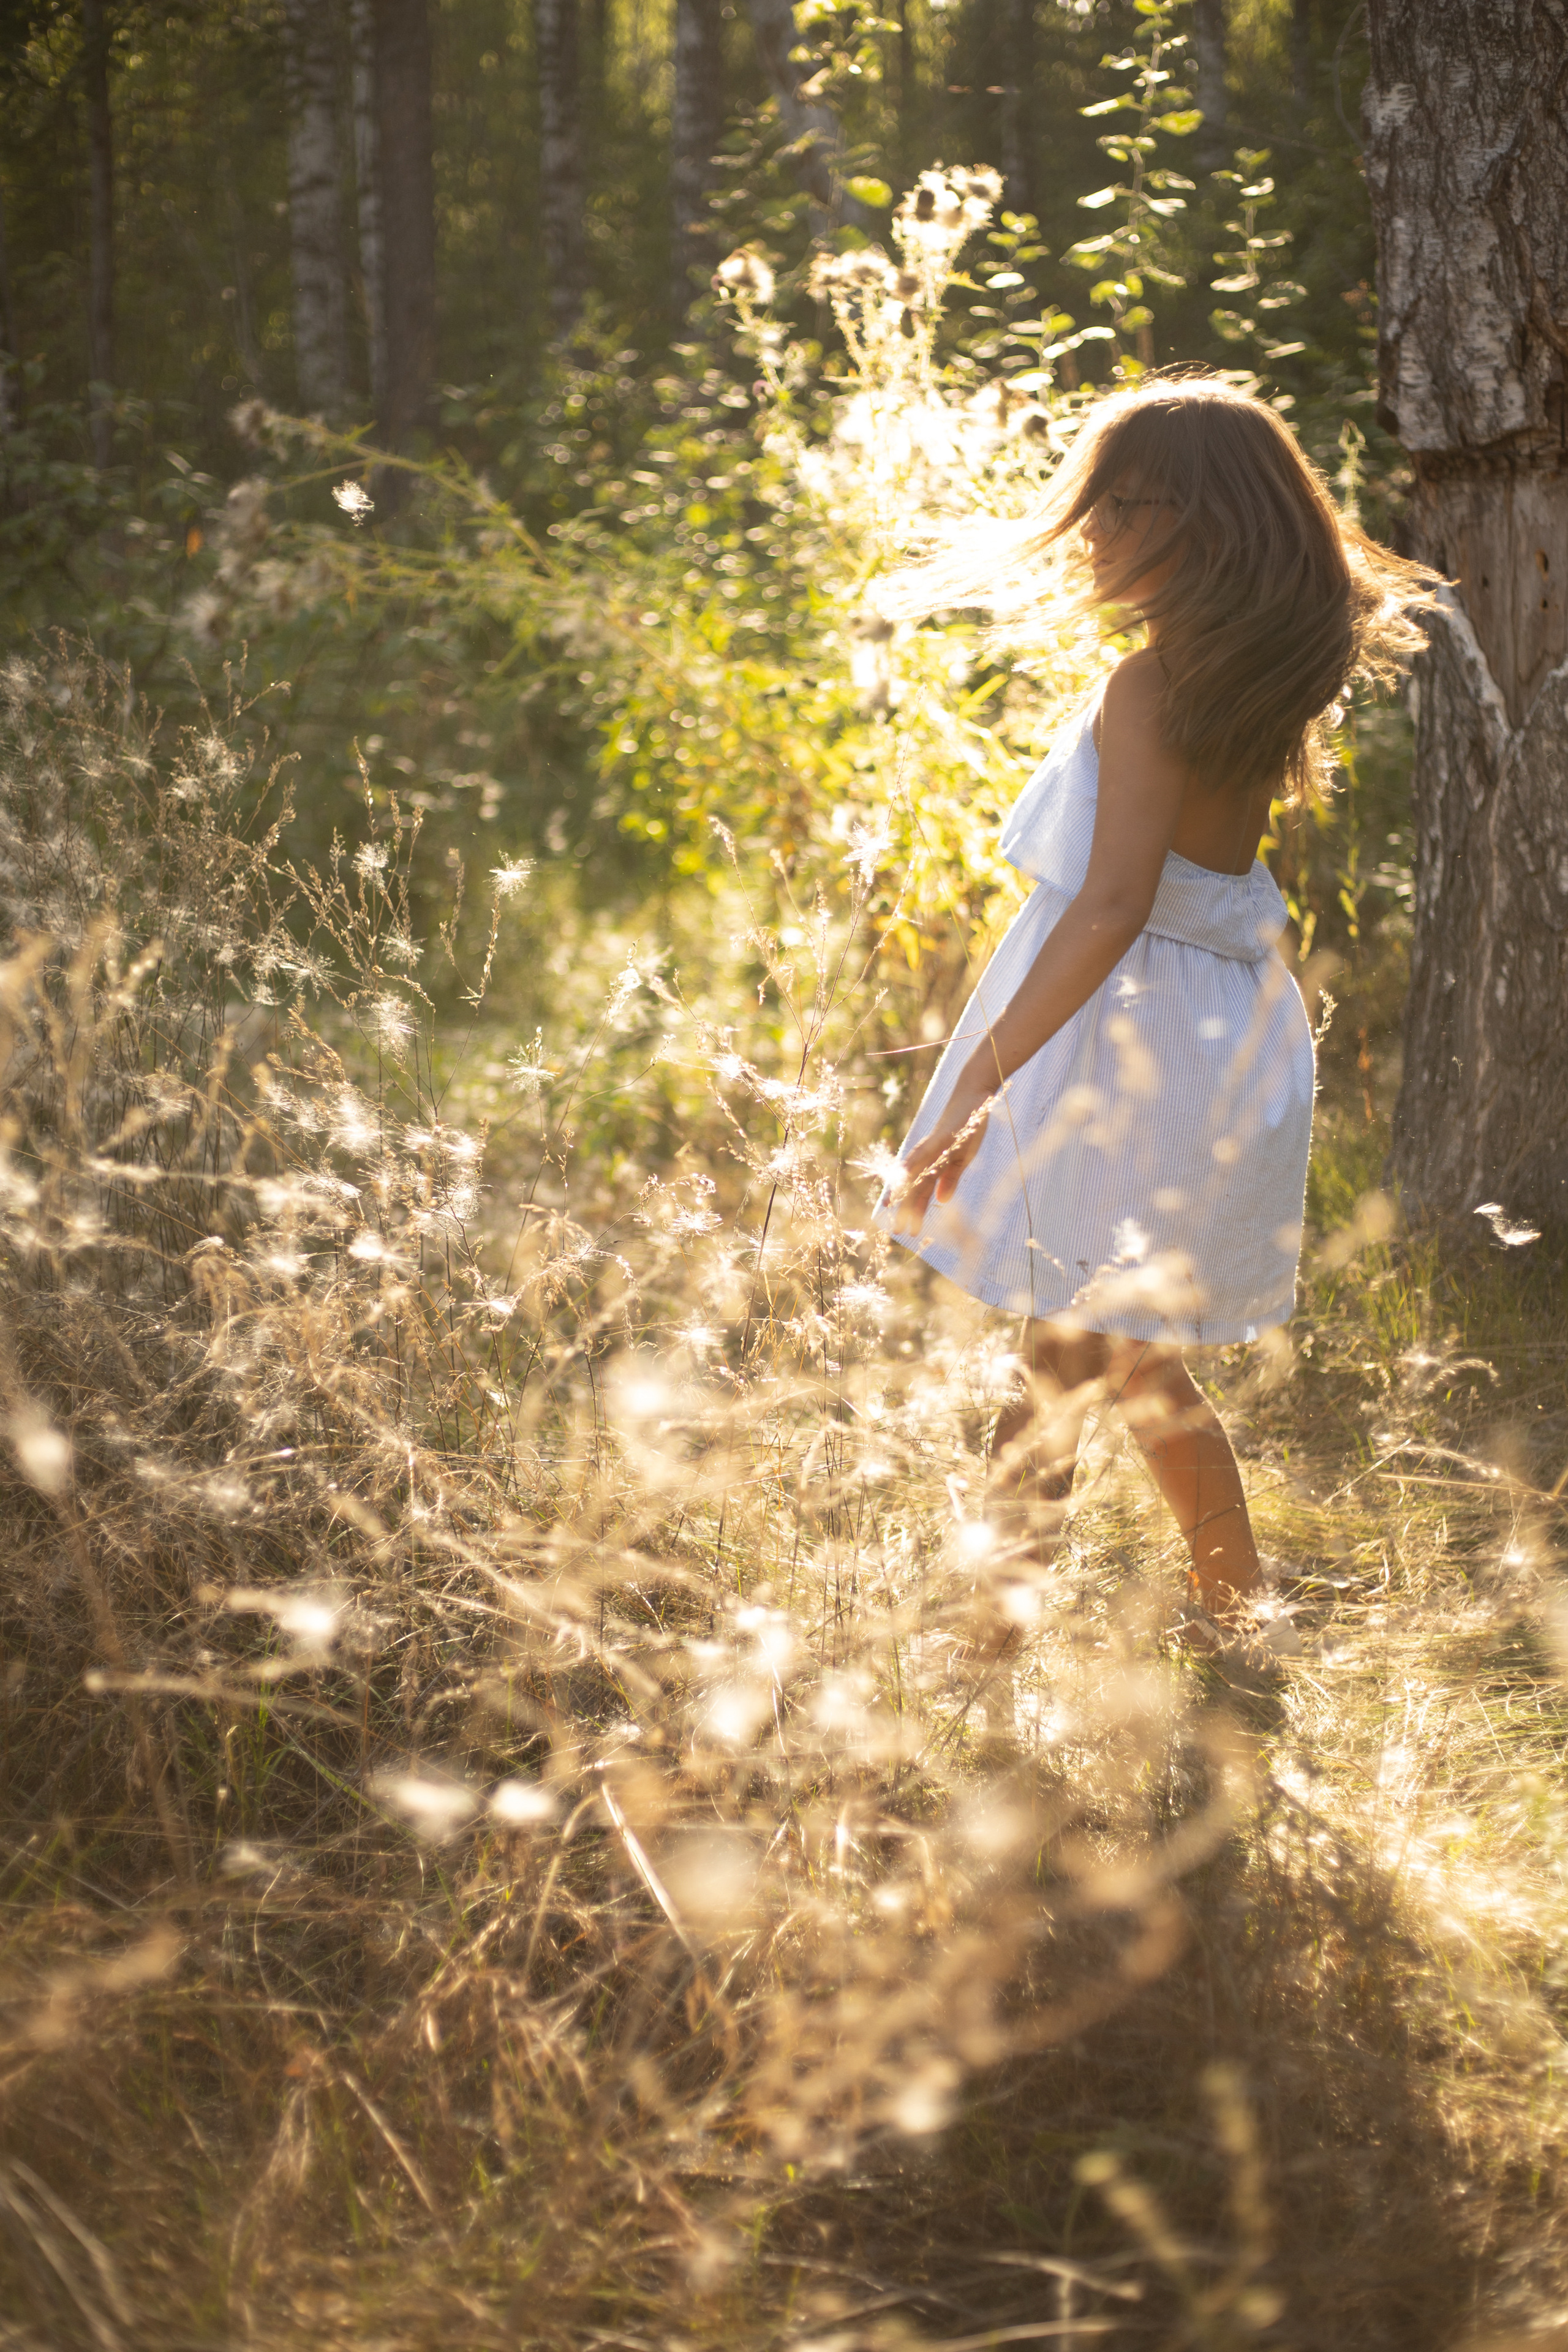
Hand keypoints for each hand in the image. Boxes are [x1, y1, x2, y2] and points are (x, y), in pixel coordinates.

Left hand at [888, 1095, 990, 1233]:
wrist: (973, 1094)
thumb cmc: (968, 1126)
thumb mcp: (963, 1158)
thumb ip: (951, 1178)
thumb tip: (941, 1201)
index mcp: (935, 1163)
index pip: (922, 1191)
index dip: (914, 1211)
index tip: (906, 1230)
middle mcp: (929, 1156)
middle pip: (914, 1186)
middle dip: (906, 1209)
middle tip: (897, 1232)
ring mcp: (933, 1146)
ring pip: (915, 1173)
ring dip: (905, 1192)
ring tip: (895, 1212)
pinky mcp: (941, 1136)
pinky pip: (924, 1152)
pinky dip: (913, 1163)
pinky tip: (903, 1175)